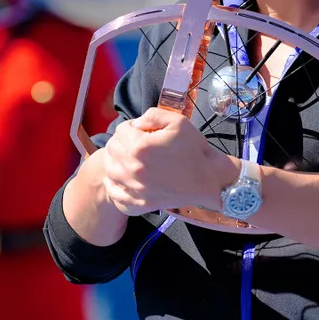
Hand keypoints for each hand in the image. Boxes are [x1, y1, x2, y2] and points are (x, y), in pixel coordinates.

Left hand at [103, 107, 238, 215]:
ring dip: (117, 162)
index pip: (120, 131)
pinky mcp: (139, 204)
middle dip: (123, 142)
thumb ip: (152, 115)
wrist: (208, 179)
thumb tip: (135, 125)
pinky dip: (116, 186)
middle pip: (111, 149)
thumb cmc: (194, 149)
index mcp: (140, 147)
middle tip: (138, 144)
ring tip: (132, 159)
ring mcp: (135, 189)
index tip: (143, 131)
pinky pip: (115, 195)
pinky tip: (125, 180)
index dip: (132, 127)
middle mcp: (133, 169)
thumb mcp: (178, 121)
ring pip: (110, 171)